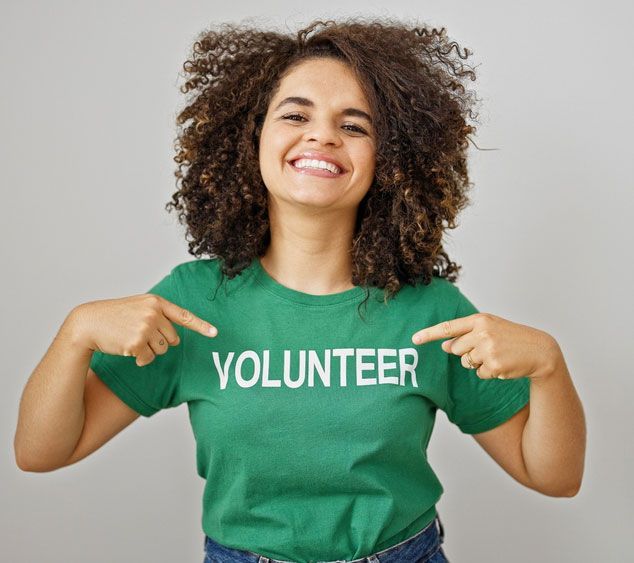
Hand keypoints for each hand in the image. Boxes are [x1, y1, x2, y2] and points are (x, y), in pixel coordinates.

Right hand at [68, 294, 218, 366]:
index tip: (215, 333)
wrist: (89, 322)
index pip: (184, 315)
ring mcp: (146, 327)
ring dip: (149, 350)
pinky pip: (148, 359)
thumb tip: (175, 337)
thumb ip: (158, 315)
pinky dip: (140, 359)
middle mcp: (154, 313)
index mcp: (156, 302)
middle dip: (160, 342)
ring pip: (161, 350)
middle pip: (173, 339)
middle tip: (141, 335)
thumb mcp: (138, 307)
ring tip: (132, 340)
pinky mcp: (137, 342)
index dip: (201, 326)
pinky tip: (126, 349)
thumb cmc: (115, 316)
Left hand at [411, 312, 560, 380]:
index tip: (414, 339)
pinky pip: (479, 374)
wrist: (540, 350)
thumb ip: (466, 335)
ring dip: (478, 363)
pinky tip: (503, 365)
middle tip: (487, 348)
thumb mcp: (490, 329)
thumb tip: (445, 346)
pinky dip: (489, 373)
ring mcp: (488, 350)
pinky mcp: (494, 366)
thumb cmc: (511, 338)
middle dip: (466, 352)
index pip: (448, 327)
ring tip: (497, 355)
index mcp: (480, 320)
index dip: (429, 334)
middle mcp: (482, 333)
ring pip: (466, 363)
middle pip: (455, 349)